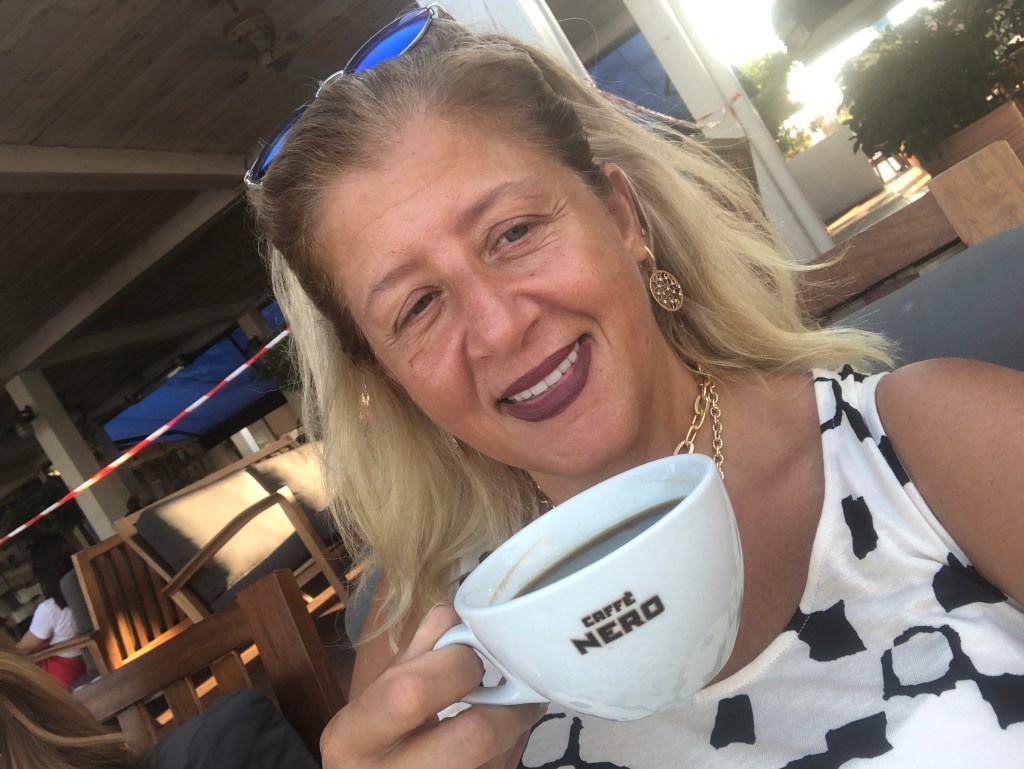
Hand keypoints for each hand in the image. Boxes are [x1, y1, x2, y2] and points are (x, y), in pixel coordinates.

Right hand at [321, 605, 545, 768]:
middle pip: (474, 737)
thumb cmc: (373, 737)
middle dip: (504, 703)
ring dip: (517, 725)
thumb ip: (417, 651)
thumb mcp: (378, 693)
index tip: (469, 652)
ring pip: (500, 758)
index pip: (414, 693)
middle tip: (512, 684)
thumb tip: (457, 617)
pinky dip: (515, 745)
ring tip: (510, 707)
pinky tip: (503, 735)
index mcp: (354, 737)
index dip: (456, 664)